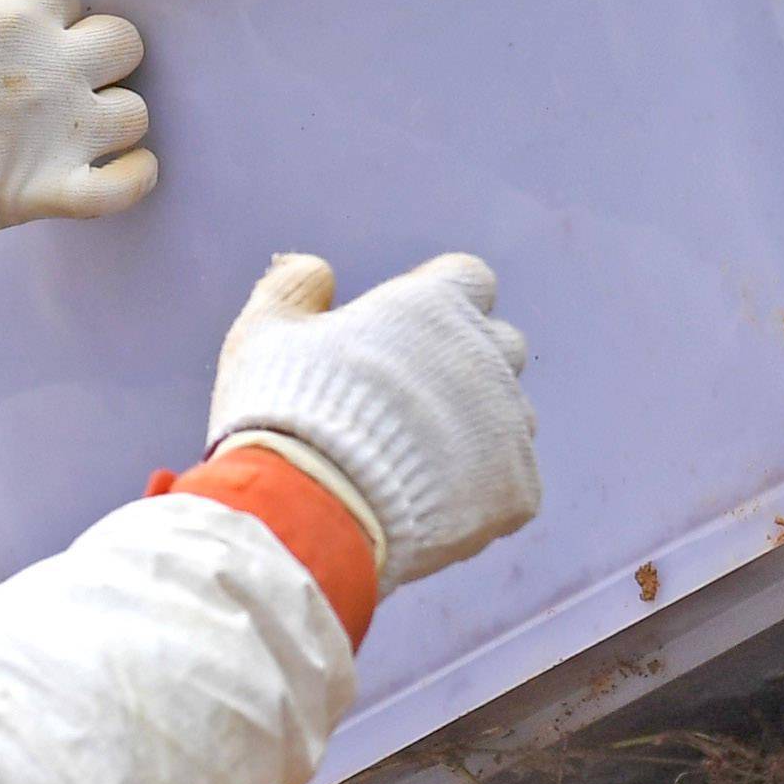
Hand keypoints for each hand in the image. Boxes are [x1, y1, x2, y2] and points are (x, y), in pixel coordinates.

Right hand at [0, 0, 155, 240]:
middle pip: (123, 45)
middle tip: (57, 85)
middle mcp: (46, 64)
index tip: (16, 51)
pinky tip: (120, 173)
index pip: (69, 1)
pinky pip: (125, 187)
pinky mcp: (43, 192)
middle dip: (99, 59)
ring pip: (134, 113)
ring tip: (76, 134)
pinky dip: (134, 179)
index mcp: (13, 13)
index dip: (47, 24)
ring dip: (114, 120)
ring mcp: (52, 130)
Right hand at [206, 253, 536, 590]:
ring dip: (474, 429)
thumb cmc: (285, 413)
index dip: (438, 302)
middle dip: (465, 364)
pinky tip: (425, 504)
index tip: (404, 332)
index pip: (470, 279)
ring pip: (509, 416)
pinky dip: (478, 491)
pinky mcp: (518, 490)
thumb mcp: (265, 332)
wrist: (310, 513)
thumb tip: (320, 270)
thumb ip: (295, 287)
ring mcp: (509, 425)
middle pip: (500, 345)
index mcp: (435, 305)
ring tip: (411, 462)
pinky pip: (511, 482)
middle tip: (407, 401)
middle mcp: (486, 356)